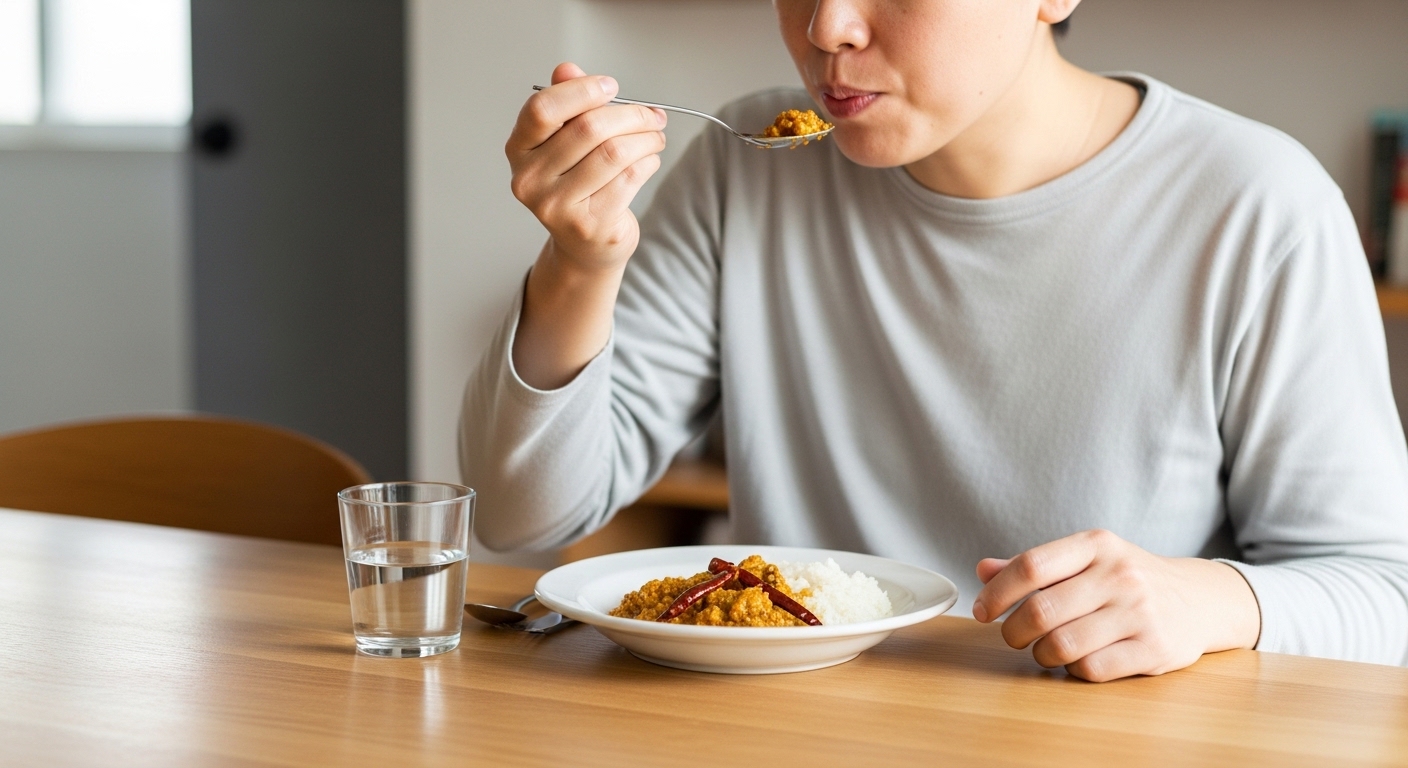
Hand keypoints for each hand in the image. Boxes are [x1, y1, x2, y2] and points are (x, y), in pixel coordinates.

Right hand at [506, 62, 667, 274]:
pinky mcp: (588, 225)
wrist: (584, 245)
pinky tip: (649, 161)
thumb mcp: (565, 141)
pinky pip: (628, 179)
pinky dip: (647, 163)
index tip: (611, 87)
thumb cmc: (578, 184)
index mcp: (519, 150)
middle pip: (588, 129)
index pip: (543, 110)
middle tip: (653, 116)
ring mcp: (556, 206)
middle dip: (631, 115)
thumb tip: (567, 68)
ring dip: (646, 139)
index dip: (581, 92)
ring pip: (614, 153)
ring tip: (656, 137)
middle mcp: (530, 179)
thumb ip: (566, 104)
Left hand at [971, 529, 1260, 681]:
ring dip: (1041, 654)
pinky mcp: (1154, 649)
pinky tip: (1078, 661)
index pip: (1031, 565)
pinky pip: (1092, 669)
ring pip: (1062, 644)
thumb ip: (1036, 566)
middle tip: (1012, 637)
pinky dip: (1074, 670)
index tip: (983, 611)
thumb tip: (983, 570)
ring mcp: (1139, 612)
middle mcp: (1119, 575)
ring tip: (1045, 650)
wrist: (1200, 599)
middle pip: (1040, 610)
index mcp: (1097, 545)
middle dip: (1013, 631)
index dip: (997, 592)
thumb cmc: (1128, 579)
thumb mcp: (1087, 559)